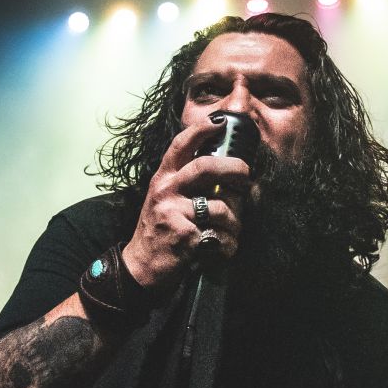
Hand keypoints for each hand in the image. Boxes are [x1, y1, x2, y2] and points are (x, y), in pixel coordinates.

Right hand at [122, 116, 251, 290]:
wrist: (142, 265)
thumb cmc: (160, 230)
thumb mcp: (164, 198)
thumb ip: (186, 181)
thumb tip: (224, 168)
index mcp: (163, 178)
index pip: (181, 145)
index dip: (202, 130)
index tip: (221, 122)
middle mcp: (166, 190)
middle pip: (206, 167)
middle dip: (234, 169)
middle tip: (246, 175)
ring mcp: (173, 213)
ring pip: (220, 207)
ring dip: (235, 221)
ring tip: (232, 230)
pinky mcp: (184, 236)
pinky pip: (220, 236)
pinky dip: (228, 245)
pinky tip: (222, 249)